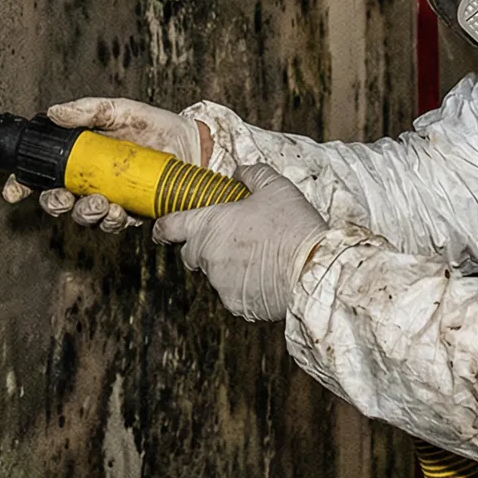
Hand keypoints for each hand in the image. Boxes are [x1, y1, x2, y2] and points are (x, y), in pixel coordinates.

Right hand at [1, 96, 212, 229]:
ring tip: (98, 203)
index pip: (42, 174)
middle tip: (61, 198)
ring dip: (85, 214)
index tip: (13, 190)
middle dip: (54, 204)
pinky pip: (114, 224)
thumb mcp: (119, 110)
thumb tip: (54, 112)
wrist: (191, 143)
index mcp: (78, 158)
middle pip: (58, 201)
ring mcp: (109, 199)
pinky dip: (112, 221)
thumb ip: (87, 110)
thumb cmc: (153, 125)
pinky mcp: (132, 213)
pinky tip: (117, 211)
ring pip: (84, 217)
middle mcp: (89, 182)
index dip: (22, 184)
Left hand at [152, 165, 328, 320]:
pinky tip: (267, 275)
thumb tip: (239, 172)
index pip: (169, 227)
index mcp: (209, 225)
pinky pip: (233, 292)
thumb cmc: (293, 226)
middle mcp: (207, 256)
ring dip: (228, 265)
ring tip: (260, 256)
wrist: (313, 269)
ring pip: (214, 273)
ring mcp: (219, 283)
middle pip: (192, 253)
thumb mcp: (276, 187)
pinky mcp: (235, 304)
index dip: (163, 227)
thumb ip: (252, 174)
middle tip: (233, 238)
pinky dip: (244, 285)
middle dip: (205, 245)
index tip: (164, 229)